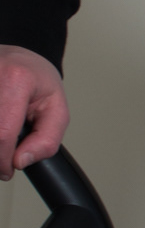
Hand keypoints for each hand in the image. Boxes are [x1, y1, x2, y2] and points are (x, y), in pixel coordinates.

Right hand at [0, 47, 68, 179]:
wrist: (17, 57)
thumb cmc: (35, 79)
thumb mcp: (56, 107)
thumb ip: (46, 139)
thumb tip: (21, 161)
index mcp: (17, 79)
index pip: (2, 133)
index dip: (2, 160)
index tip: (7, 170)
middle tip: (2, 162)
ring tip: (3, 142)